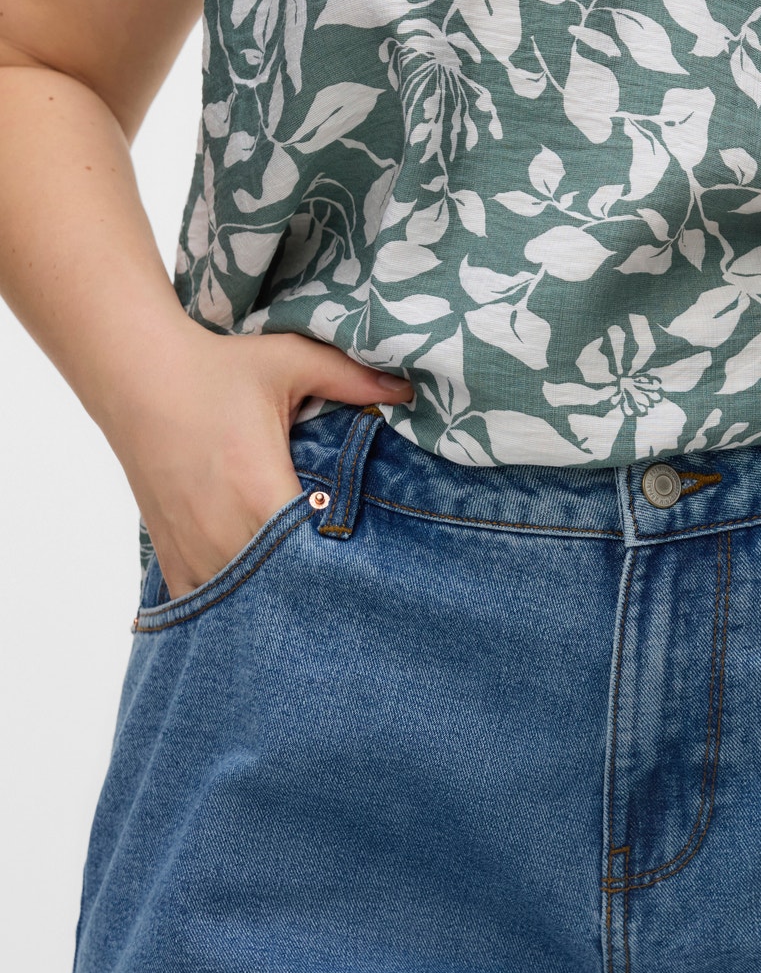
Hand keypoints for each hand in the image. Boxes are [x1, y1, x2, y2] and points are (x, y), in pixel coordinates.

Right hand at [104, 325, 412, 601]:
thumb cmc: (215, 368)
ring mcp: (194, 550)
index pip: (314, 559)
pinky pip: (202, 606)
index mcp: (261, 493)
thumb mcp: (288, 362)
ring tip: (304, 604)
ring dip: (272, 607)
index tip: (366, 571)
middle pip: (282, 593)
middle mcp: (224, 533)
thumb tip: (412, 388)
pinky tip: (255, 605)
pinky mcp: (171, 555)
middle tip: (345, 598)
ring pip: (242, 608)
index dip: (342, 571)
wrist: (136, 374)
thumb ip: (352, 379)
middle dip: (313, 596)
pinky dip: (229, 610)